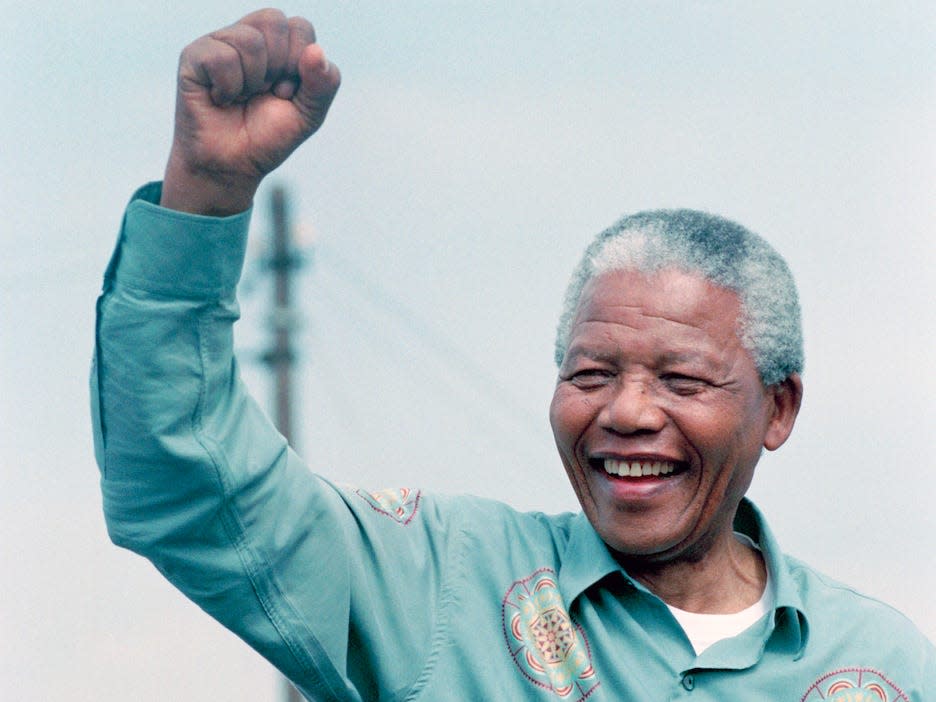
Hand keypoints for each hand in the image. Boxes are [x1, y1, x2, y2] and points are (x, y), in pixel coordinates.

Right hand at [160, 9, 340, 214]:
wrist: (232, 166)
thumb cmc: (268, 137)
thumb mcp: (309, 115)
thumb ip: (324, 84)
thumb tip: (316, 51)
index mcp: (278, 44)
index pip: (300, 27)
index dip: (299, 63)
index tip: (286, 92)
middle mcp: (248, 36)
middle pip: (275, 21)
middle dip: (279, 67)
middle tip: (265, 93)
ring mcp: (219, 43)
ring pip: (249, 41)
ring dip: (253, 82)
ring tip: (242, 98)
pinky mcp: (193, 56)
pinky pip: (221, 57)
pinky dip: (228, 88)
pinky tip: (221, 99)